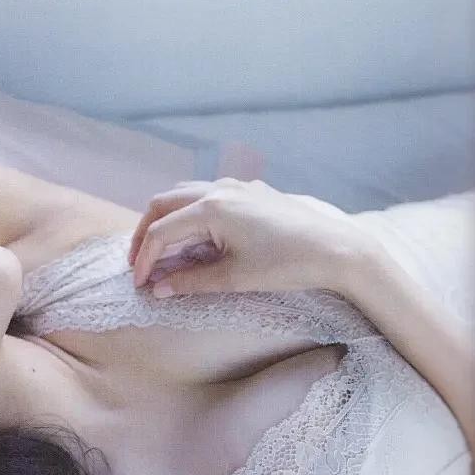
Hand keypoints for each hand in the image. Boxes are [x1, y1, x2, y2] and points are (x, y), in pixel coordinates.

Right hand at [129, 178, 366, 296]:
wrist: (336, 249)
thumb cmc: (286, 264)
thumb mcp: (234, 278)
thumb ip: (191, 281)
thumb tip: (159, 289)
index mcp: (210, 209)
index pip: (160, 232)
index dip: (144, 259)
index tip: (138, 284)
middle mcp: (218, 189)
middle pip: (163, 204)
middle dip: (145, 232)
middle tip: (141, 262)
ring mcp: (236, 185)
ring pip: (184, 193)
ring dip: (167, 218)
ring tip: (164, 248)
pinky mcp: (252, 190)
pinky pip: (208, 193)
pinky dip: (190, 211)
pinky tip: (199, 234)